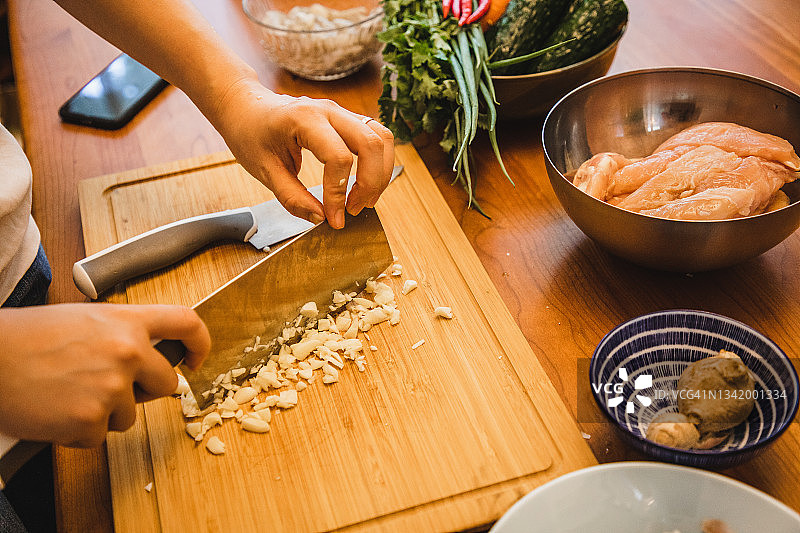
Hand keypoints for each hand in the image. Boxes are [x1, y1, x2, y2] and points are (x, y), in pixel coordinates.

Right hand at [0, 303, 209, 446]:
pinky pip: (100, 435)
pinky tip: (57, 409)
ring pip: (131, 415)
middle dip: (144, 390)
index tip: (196, 358)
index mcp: (127, 321)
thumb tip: (147, 353)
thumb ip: (123, 333)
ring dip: (107, 412)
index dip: (200, 342)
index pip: (186, 322)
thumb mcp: (86, 318)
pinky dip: (80, 430)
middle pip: (167, 383)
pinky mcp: (92, 420)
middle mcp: (127, 352)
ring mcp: (112, 388)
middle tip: (106, 384)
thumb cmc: (28, 337)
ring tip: (70, 392)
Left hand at [210, 77, 394, 228]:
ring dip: (381, 172)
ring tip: (364, 199)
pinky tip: (364, 183)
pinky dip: (378, 162)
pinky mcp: (347, 119)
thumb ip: (293, 197)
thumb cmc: (251, 134)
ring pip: (382, 137)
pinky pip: (376, 136)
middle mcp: (329, 110)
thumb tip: (321, 218)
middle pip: (371, 144)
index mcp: (304, 119)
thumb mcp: (264, 171)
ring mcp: (341, 112)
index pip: (339, 158)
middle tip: (355, 209)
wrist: (246, 108)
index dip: (339, 194)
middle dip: (371, 183)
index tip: (333, 219)